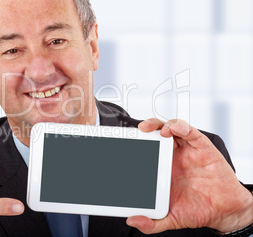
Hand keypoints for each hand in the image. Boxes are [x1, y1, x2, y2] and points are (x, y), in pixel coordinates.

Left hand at [126, 119, 252, 233]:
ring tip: (150, 129)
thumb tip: (133, 221)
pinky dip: (181, 127)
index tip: (123, 143)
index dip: (135, 143)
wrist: (224, 211)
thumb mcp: (171, 218)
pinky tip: (174, 130)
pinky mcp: (202, 148)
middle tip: (136, 132)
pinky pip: (190, 132)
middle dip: (144, 129)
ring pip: (170, 128)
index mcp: (162, 168)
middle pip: (155, 134)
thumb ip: (152, 223)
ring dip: (159, 124)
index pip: (146, 149)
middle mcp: (172, 156)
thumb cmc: (198, 210)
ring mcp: (186, 151)